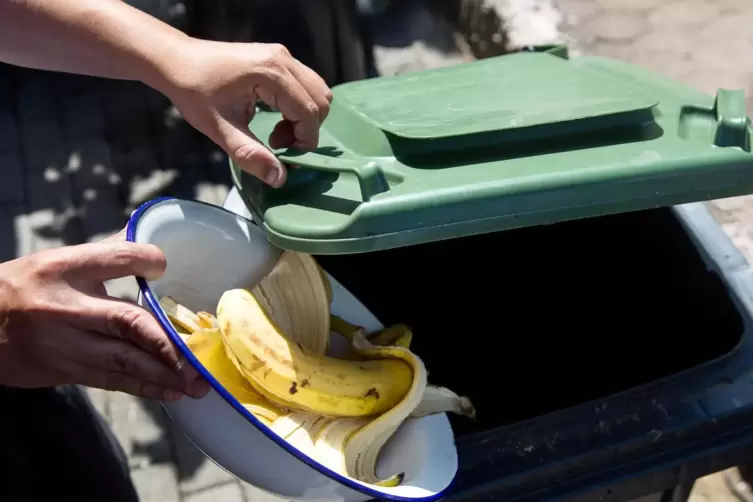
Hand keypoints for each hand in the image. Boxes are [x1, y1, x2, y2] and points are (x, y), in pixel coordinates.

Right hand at [0, 231, 209, 400]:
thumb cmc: (22, 289)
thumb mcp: (55, 263)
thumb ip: (103, 257)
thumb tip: (152, 248)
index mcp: (64, 268)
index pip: (115, 257)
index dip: (146, 260)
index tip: (165, 265)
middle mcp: (64, 305)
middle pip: (127, 321)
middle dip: (167, 342)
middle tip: (198, 357)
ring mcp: (62, 342)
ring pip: (121, 360)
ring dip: (161, 374)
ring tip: (192, 384)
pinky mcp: (61, 369)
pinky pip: (108, 379)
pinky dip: (140, 387)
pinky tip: (167, 392)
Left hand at [162, 39, 332, 187]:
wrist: (176, 61)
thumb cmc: (194, 93)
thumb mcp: (220, 129)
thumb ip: (251, 154)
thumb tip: (279, 178)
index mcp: (272, 73)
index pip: (310, 112)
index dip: (304, 140)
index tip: (283, 155)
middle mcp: (283, 59)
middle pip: (321, 100)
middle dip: (307, 129)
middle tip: (277, 144)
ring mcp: (282, 55)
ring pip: (317, 92)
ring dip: (305, 118)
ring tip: (277, 132)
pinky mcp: (278, 58)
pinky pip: (305, 85)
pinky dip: (299, 106)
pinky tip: (275, 117)